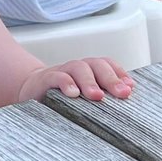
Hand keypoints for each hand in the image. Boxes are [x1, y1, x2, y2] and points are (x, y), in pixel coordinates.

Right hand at [18, 57, 133, 103]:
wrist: (31, 90)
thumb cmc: (63, 96)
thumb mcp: (85, 95)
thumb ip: (103, 94)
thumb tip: (127, 96)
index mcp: (89, 70)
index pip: (107, 65)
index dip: (120, 73)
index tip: (130, 88)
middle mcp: (77, 68)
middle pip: (97, 65)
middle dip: (111, 78)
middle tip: (122, 93)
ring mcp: (62, 71)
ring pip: (78, 68)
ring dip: (90, 81)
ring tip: (97, 96)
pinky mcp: (45, 79)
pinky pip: (57, 77)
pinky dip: (66, 83)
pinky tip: (73, 94)